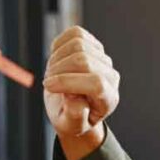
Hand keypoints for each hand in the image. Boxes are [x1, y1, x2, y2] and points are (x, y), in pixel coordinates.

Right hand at [42, 26, 119, 159]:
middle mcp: (111, 77)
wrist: (72, 106)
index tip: (48, 87)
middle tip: (48, 83)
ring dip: (57, 58)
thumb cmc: (71, 118)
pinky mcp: (93, 44)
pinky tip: (56, 59)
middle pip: (84, 61)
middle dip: (58, 70)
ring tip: (52, 73)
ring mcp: (103, 59)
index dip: (68, 82)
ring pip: (78, 44)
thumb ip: (74, 116)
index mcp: (109, 99)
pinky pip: (75, 33)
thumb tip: (75, 97)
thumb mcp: (70, 126)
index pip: (96, 83)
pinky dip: (60, 44)